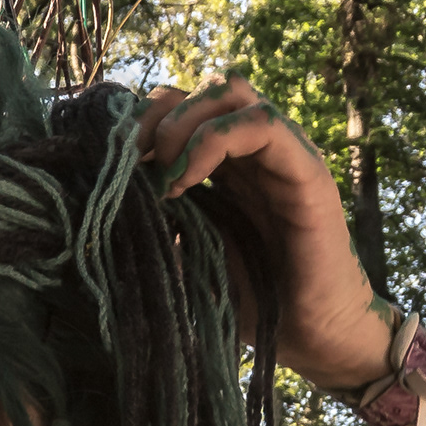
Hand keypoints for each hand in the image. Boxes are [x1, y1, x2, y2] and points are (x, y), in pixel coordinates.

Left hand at [133, 77, 378, 388]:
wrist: (313, 336)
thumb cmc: (256, 302)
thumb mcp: (189, 260)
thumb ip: (162, 228)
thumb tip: (114, 206)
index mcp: (227, 166)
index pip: (182, 108)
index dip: (143, 122)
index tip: (112, 163)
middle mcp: (254, 151)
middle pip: (202, 89)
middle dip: (156, 114)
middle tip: (131, 161)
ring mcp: (283, 155)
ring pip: (231, 90)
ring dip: (184, 121)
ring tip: (164, 172)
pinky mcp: (306, 170)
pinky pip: (264, 123)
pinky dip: (215, 140)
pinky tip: (187, 180)